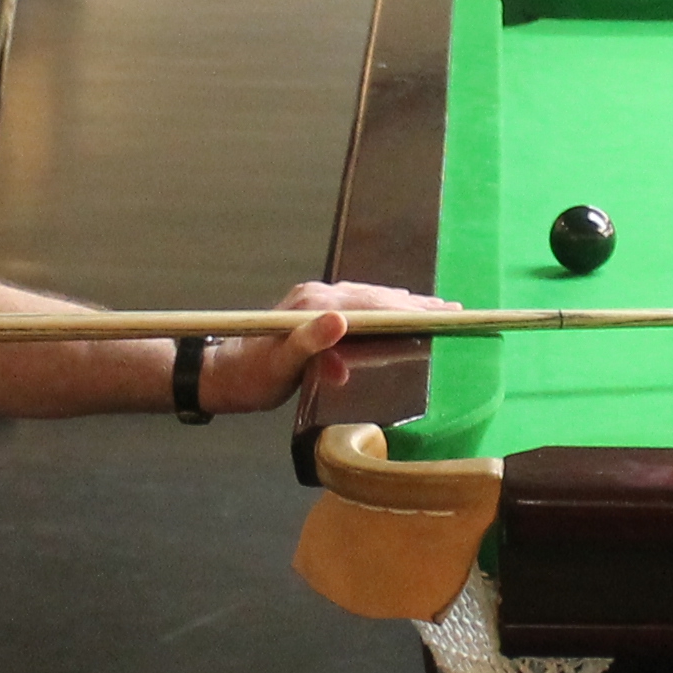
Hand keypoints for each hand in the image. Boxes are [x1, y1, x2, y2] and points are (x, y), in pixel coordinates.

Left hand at [198, 281, 454, 414]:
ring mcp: (314, 300)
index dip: (409, 307)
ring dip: (400, 301)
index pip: (373, 304)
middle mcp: (317, 296)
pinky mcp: (311, 308)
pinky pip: (355, 301)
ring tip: (431, 307)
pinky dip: (379, 304)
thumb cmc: (253, 377)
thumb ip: (309, 342)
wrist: (221, 373)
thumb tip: (341, 320)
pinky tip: (391, 309)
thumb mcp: (280, 366)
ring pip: (367, 296)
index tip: (441, 309)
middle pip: (375, 296)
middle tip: (451, 308)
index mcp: (315, 306)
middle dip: (414, 303)